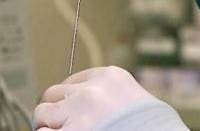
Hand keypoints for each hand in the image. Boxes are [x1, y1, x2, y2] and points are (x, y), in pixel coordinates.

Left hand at [33, 67, 161, 130]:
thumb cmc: (152, 123)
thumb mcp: (134, 98)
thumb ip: (110, 94)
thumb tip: (87, 104)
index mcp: (110, 77)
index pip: (74, 80)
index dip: (69, 97)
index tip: (70, 106)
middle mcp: (91, 90)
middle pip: (53, 93)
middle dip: (57, 109)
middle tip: (64, 122)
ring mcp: (77, 112)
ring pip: (43, 112)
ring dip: (49, 124)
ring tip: (65, 130)